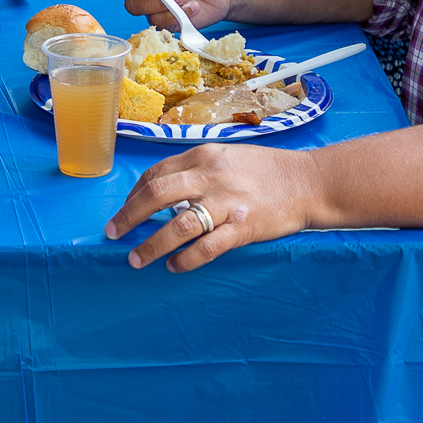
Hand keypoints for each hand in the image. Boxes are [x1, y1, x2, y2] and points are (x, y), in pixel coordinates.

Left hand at [102, 145, 318, 271]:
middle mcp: (211, 176)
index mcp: (204, 155)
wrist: (309, 182)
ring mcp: (227, 203)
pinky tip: (174, 267)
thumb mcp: (227, 157)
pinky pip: (207, 248)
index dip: (133, 195)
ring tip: (135, 259)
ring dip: (151, 245)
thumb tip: (161, 191)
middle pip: (156, 195)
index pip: (156, 174)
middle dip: (128, 217)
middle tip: (112, 234)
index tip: (124, 211)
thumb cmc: (267, 170)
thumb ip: (197, 170)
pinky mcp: (243, 227)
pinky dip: (185, 260)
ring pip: (177, 225)